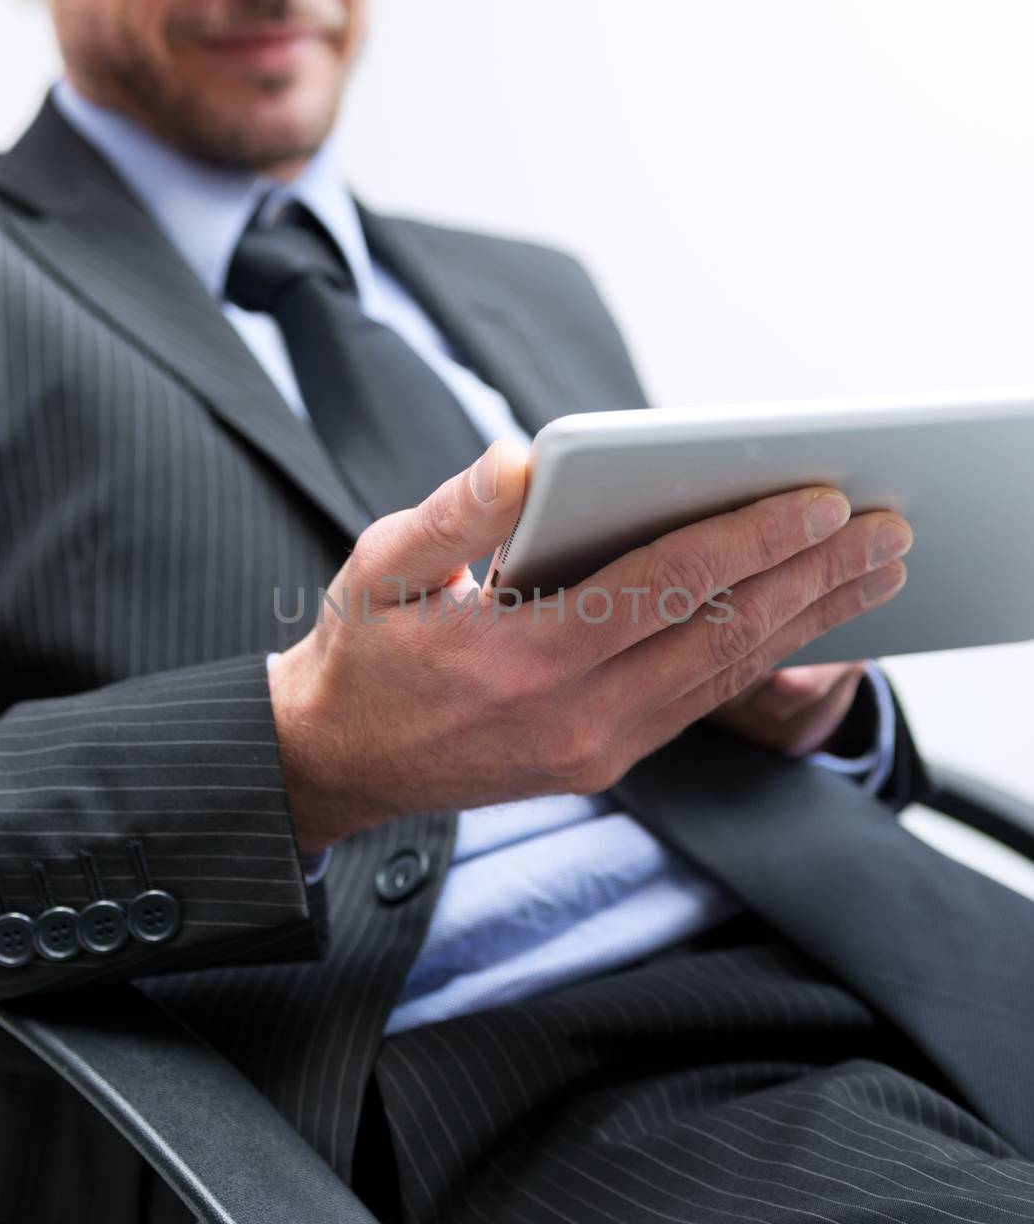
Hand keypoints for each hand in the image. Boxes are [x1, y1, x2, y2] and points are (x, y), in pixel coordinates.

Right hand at [268, 437, 912, 852]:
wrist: (335, 761)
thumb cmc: (361, 650)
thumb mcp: (379, 567)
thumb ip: (454, 513)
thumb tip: (521, 459)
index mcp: (521, 655)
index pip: (663, 584)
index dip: (748, 536)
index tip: (821, 498)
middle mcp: (574, 714)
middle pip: (720, 634)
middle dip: (812, 577)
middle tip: (888, 530)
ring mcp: (596, 749)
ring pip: (725, 675)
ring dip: (807, 620)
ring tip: (873, 573)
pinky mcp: (604, 763)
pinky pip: (701, 703)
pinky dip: (762, 657)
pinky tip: (803, 621)